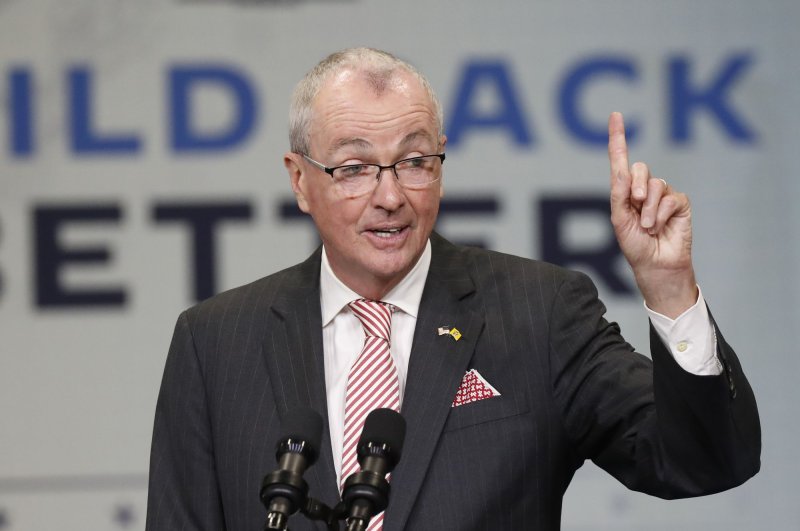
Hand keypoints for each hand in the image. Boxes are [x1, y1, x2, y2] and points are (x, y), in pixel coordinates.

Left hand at [608, 112, 697, 317]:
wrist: (656, 266)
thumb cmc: (635, 246)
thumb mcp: (619, 220)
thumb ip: (619, 195)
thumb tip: (623, 171)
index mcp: (625, 192)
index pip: (621, 160)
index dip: (618, 138)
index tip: (615, 115)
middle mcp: (644, 190)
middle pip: (640, 168)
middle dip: (635, 186)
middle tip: (634, 205)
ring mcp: (663, 196)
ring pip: (655, 184)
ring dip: (648, 208)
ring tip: (647, 226)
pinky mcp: (680, 204)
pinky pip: (671, 198)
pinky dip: (662, 213)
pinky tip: (659, 226)